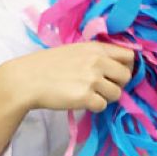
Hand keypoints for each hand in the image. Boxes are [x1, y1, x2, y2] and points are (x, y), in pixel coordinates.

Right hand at [7, 42, 133, 112]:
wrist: (27, 80)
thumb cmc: (48, 65)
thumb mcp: (75, 51)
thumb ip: (97, 55)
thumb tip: (119, 66)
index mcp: (96, 48)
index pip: (129, 55)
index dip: (127, 66)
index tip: (117, 74)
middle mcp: (97, 61)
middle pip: (127, 76)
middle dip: (118, 84)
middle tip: (102, 87)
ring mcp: (92, 79)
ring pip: (117, 94)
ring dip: (106, 97)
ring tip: (89, 94)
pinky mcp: (85, 97)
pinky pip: (103, 106)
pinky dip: (94, 107)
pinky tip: (81, 101)